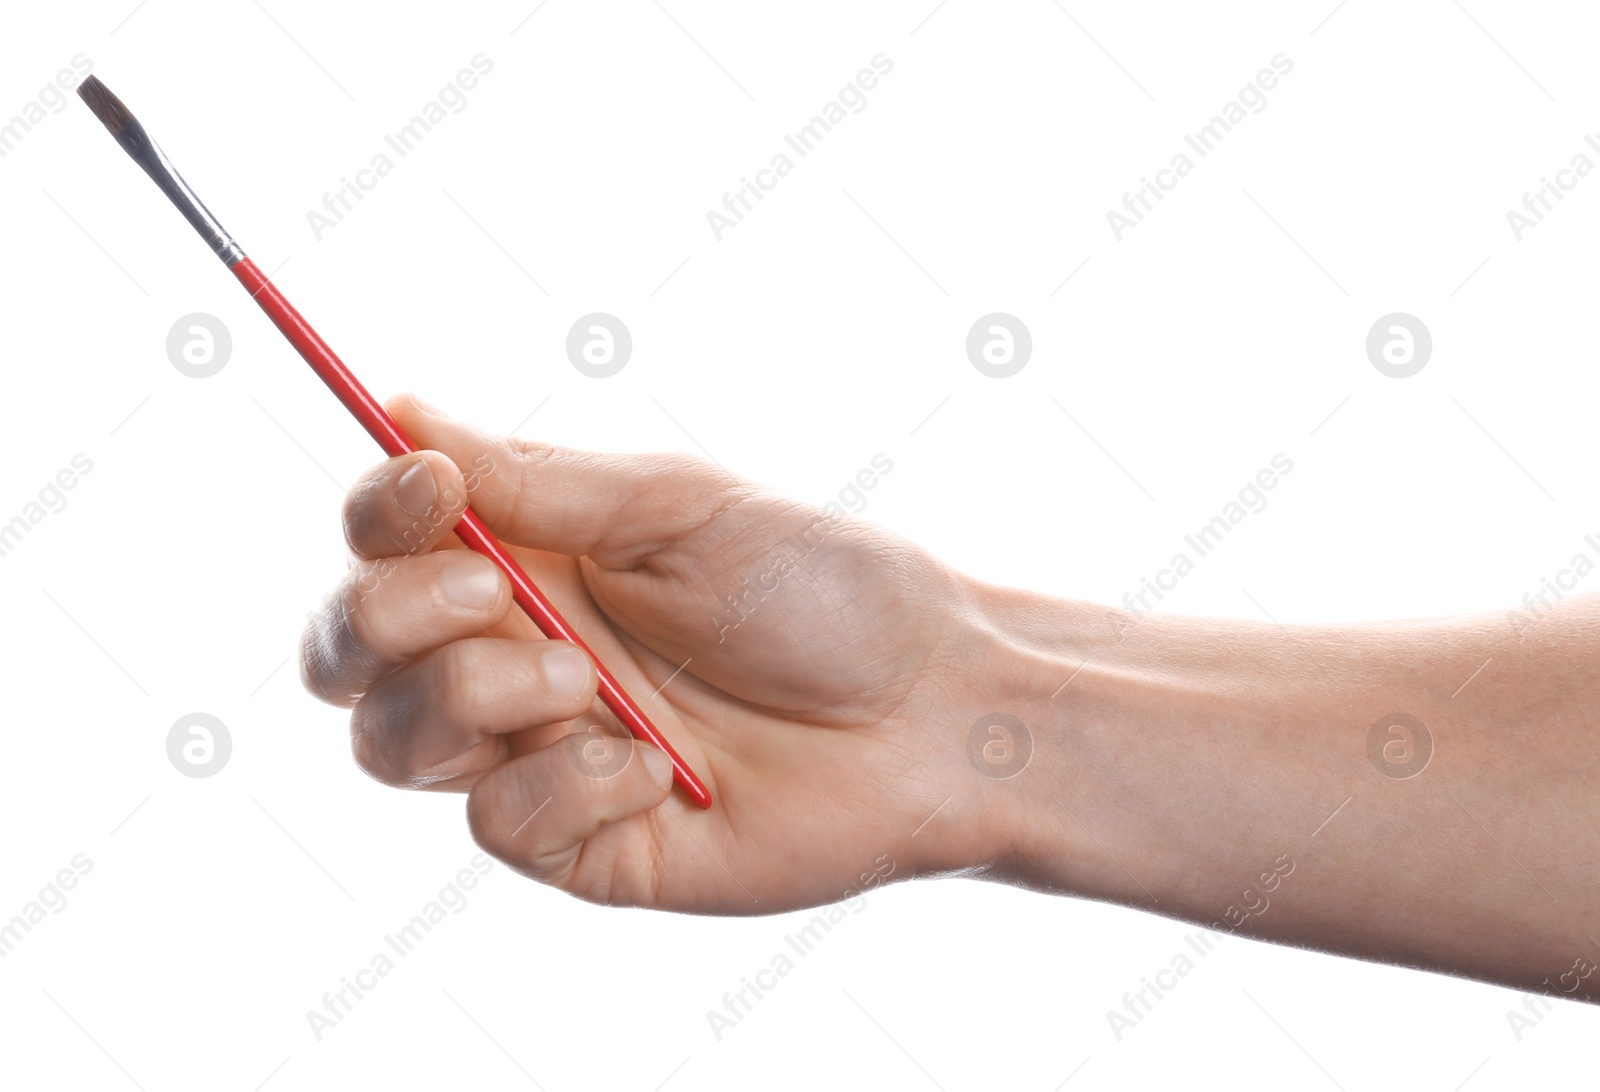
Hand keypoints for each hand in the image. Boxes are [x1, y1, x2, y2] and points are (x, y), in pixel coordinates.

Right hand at [300, 396, 1015, 912]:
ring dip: (475, 697)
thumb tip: (399, 411)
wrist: (929, 711)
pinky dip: (561, 785)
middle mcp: (513, 657)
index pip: (382, 544)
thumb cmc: (822, 590)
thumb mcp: (678, 507)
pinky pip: (496, 826)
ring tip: (586, 680)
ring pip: (394, 745)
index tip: (433, 489)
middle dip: (386, 617)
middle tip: (495, 591)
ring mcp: (540, 757)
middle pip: (347, 653)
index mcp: (530, 561)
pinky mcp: (582, 845)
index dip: (375, 516)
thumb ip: (533, 480)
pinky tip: (652, 766)